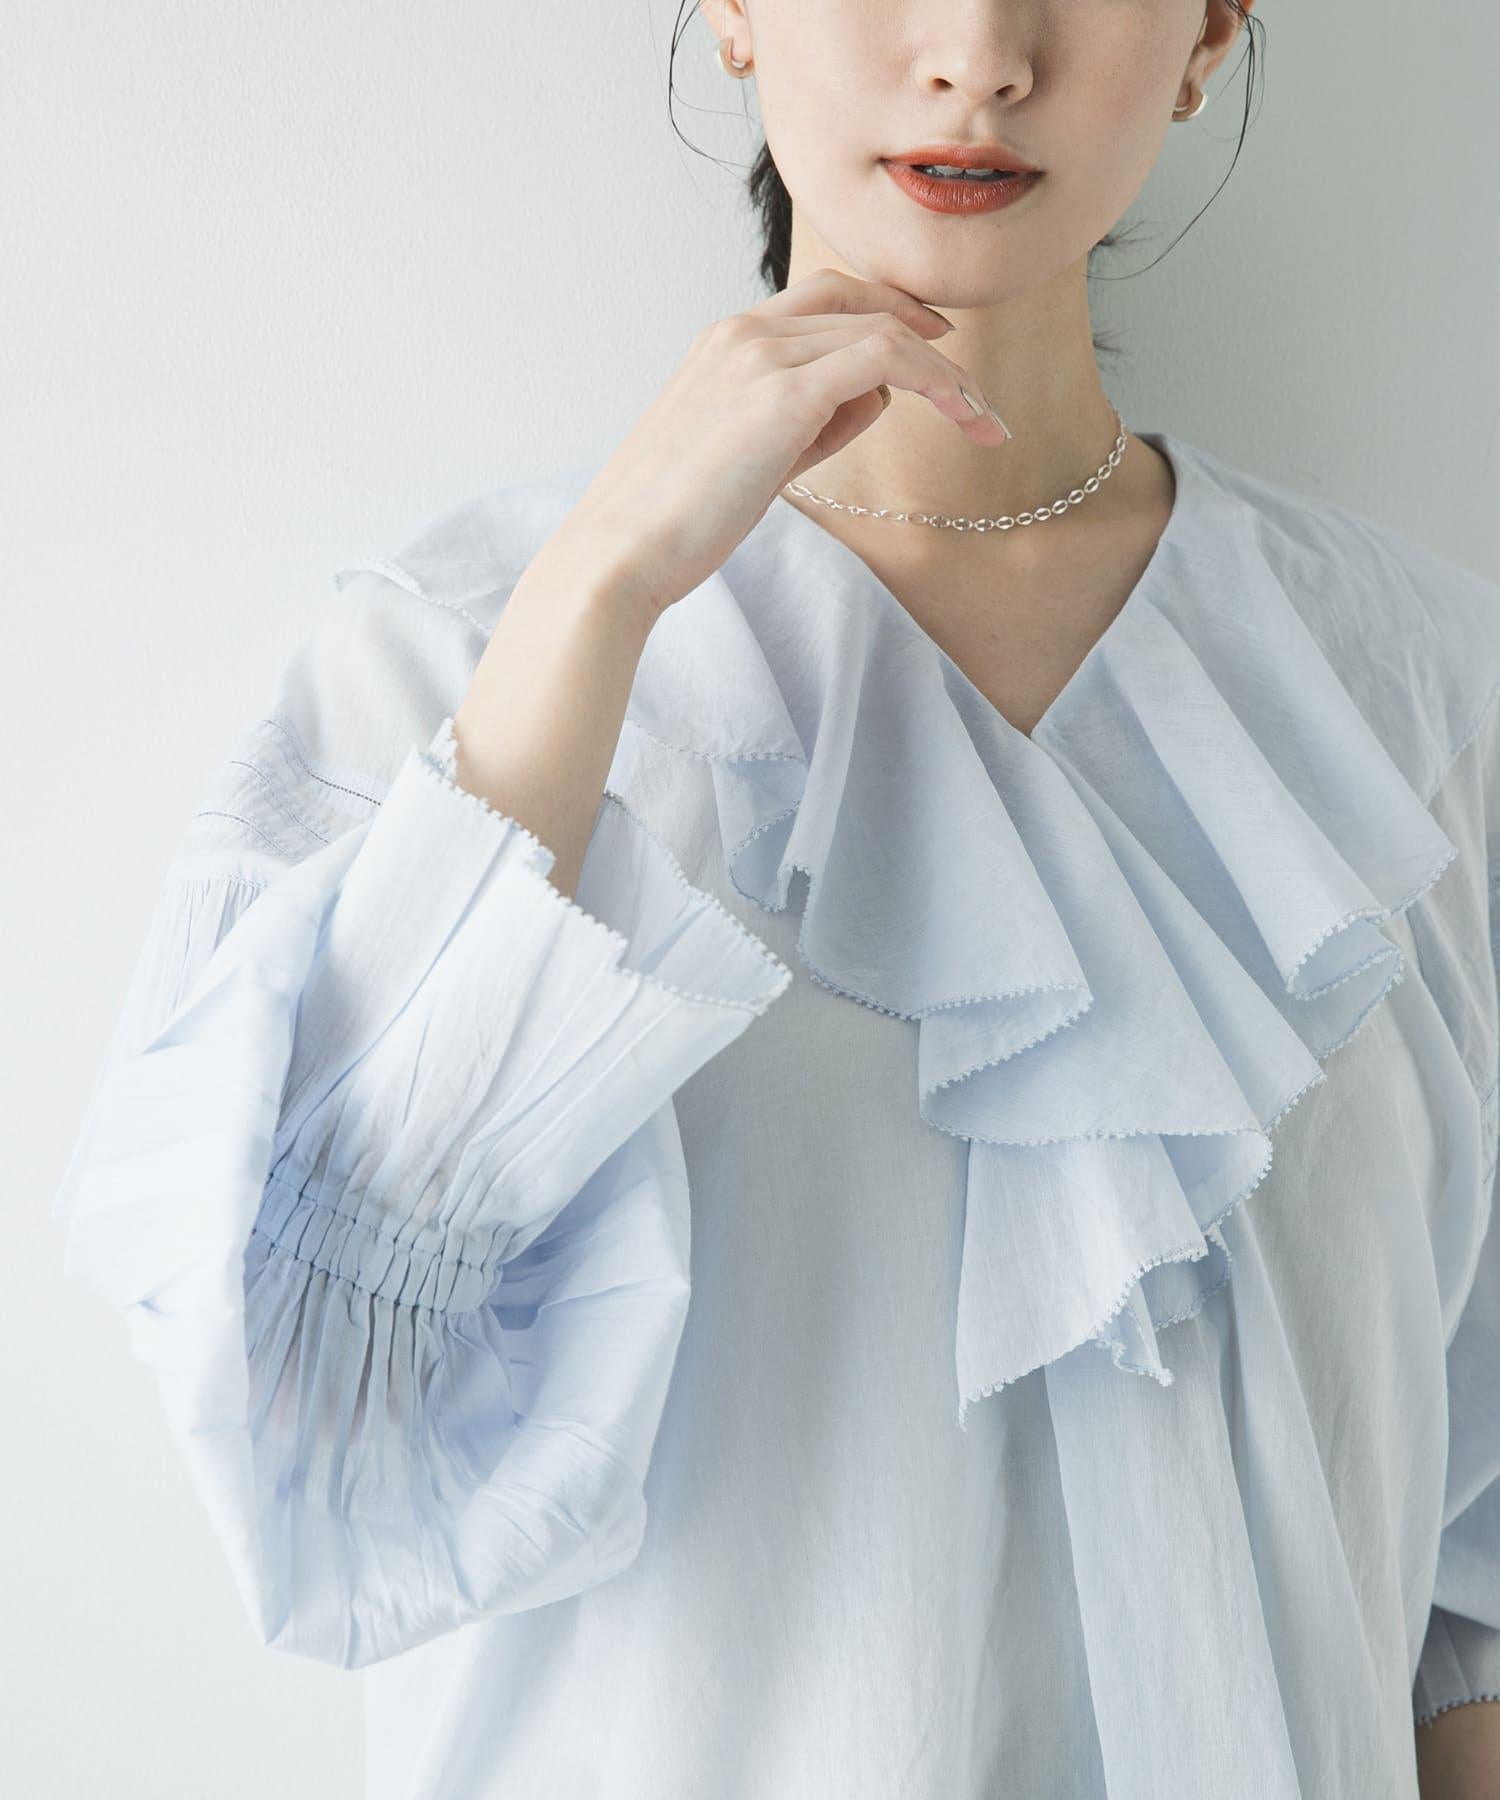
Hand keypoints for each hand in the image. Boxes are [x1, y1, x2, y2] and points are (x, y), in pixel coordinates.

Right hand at [554, 266, 1008, 620]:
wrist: (621, 551)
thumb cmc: (675, 522)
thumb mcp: (748, 458)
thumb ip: (809, 421)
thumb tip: (876, 398)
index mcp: (726, 342)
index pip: (825, 297)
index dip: (888, 310)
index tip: (934, 345)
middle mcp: (745, 333)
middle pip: (860, 301)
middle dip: (926, 335)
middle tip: (972, 386)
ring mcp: (762, 356)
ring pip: (882, 330)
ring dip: (945, 373)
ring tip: (984, 421)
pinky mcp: (783, 394)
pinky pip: (885, 361)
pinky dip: (937, 382)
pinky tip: (966, 416)